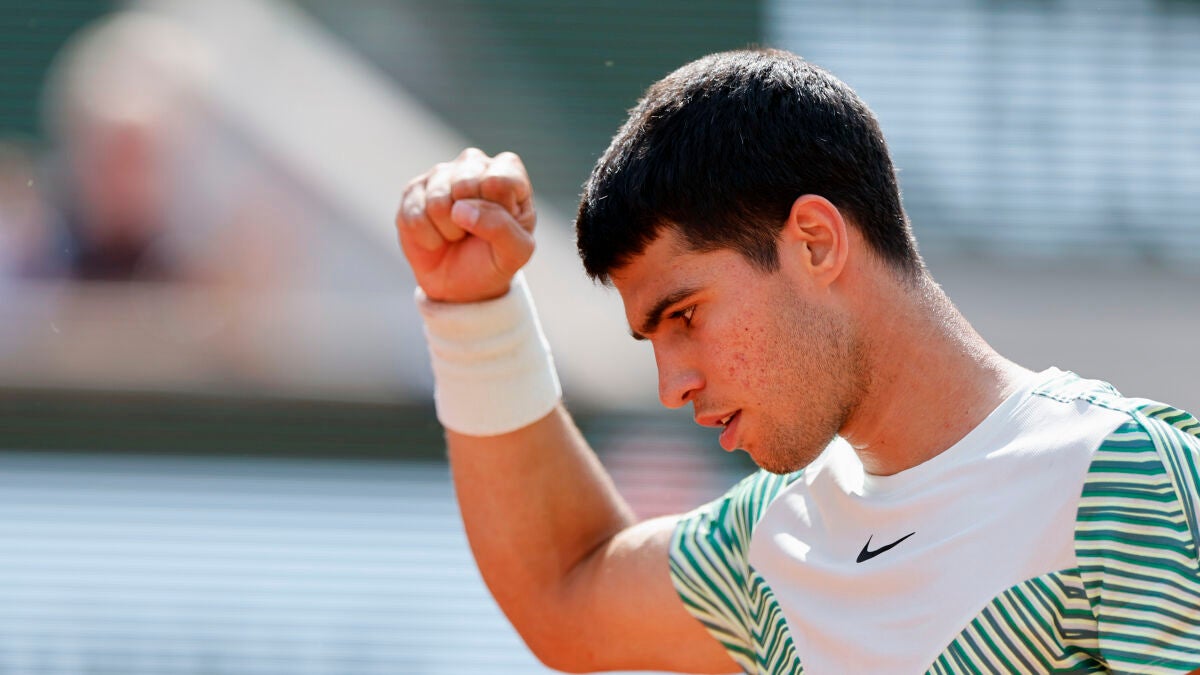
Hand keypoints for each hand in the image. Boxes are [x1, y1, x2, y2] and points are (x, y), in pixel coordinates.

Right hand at [397, 148, 536, 302]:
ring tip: (457, 235)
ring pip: (438, 202)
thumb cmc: (495, 259)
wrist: (461, 283)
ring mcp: (441, 174)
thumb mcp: (516, 252)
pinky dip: (428, 239)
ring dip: (449, 231)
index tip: (501, 227)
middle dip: (470, 222)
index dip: (497, 213)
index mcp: (508, 171)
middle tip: (475, 232)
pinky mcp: (413, 191)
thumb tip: (460, 209)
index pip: (499, 182)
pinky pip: (415, 217)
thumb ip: (502, 228)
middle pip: (465, 185)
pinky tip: (437, 237)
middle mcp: (474, 164)